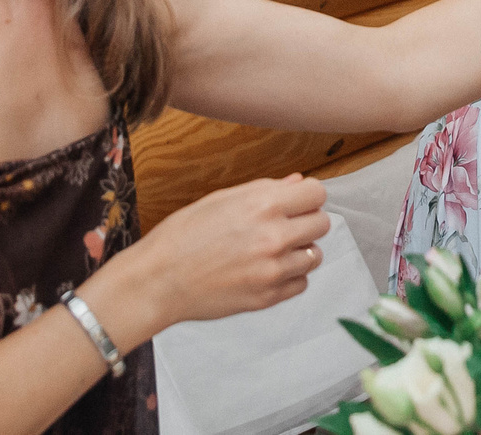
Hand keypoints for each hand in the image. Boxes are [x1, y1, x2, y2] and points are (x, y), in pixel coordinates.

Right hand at [117, 173, 330, 330]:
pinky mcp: (267, 297)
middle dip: (305, 221)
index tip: (296, 202)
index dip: (307, 196)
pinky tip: (266, 270)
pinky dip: (290, 277)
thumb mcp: (221, 199)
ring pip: (314, 255)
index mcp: (262, 205)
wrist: (158, 280)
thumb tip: (297, 183)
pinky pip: (301, 283)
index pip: (317, 194)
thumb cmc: (182, 235)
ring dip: (299, 251)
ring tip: (272, 250)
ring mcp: (272, 270)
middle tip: (283, 226)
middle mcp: (274, 236)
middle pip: (322, 224)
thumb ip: (265, 190)